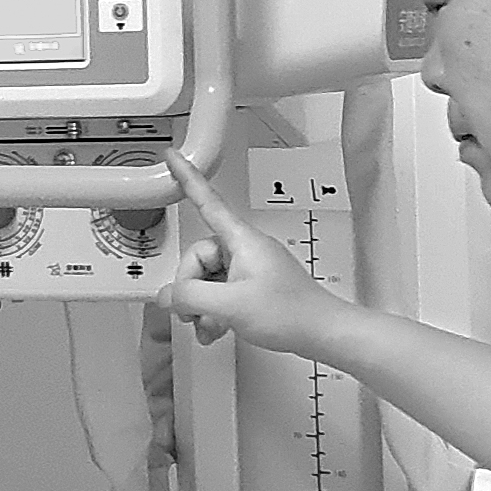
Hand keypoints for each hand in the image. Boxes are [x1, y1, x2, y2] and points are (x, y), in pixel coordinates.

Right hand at [158, 151, 334, 352]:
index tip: (173, 157)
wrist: (321, 332)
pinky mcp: (254, 286)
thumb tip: (168, 294)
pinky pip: (221, 291)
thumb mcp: (231, 305)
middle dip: (191, 288)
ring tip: (208, 326)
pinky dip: (213, 311)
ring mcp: (250, 268)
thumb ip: (191, 296)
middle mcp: (245, 249)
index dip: (187, 178)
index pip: (208, 201)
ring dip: (202, 305)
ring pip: (208, 278)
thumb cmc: (291, 312)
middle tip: (192, 312)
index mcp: (242, 241)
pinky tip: (215, 329)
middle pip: (199, 257)